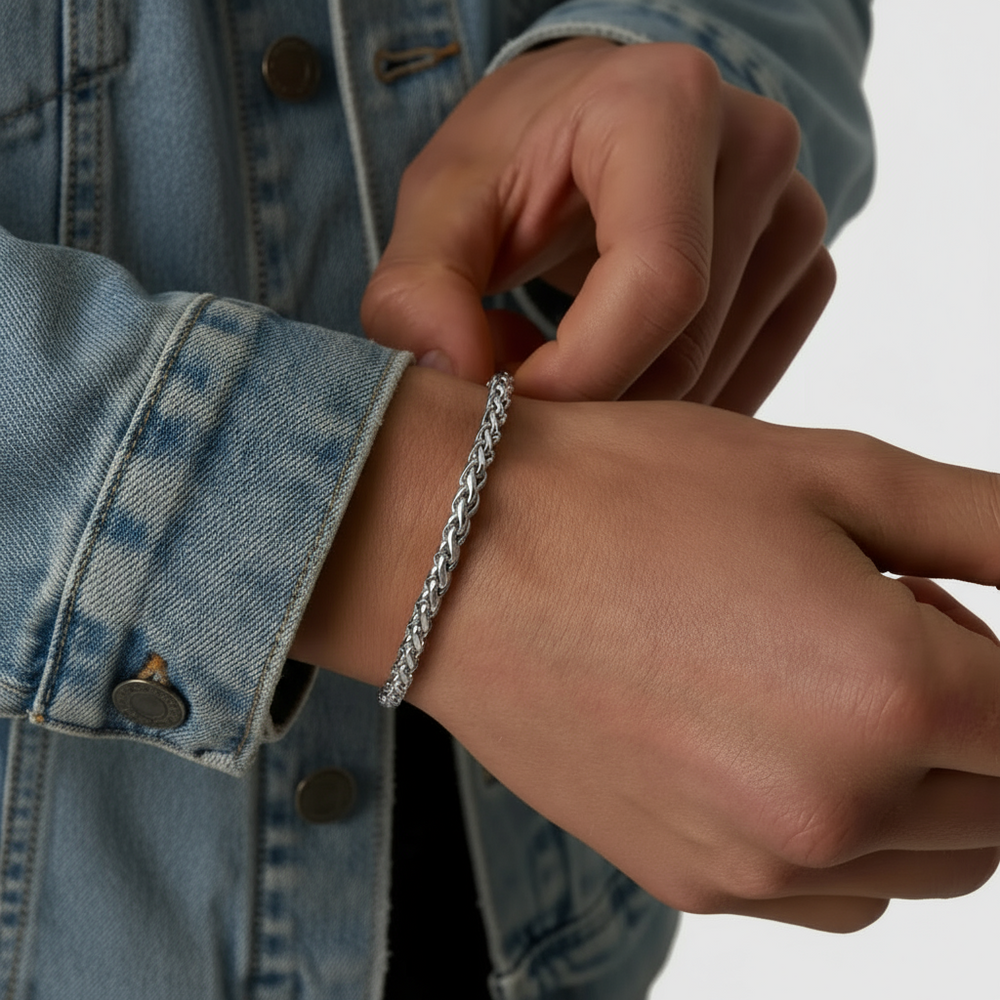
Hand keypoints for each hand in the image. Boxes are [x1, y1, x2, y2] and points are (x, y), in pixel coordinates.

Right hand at [293, 369, 999, 931]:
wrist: (458, 552)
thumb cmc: (627, 495)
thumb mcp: (836, 473)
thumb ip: (996, 527)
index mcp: (889, 695)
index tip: (949, 610)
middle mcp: (832, 808)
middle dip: (983, 722)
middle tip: (893, 621)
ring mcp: (755, 863)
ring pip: (930, 864)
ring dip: (922, 783)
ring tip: (825, 680)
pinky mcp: (691, 882)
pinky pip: (832, 893)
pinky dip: (846, 832)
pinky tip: (770, 738)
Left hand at [361, 39, 833, 412]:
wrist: (586, 125)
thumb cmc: (515, 155)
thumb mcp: (442, 204)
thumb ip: (418, 288)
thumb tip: (453, 375)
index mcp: (668, 107)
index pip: (657, 285)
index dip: (577, 375)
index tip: (504, 402)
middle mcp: (756, 150)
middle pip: (682, 350)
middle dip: (586, 400)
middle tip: (514, 386)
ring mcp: (797, 214)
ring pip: (712, 382)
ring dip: (621, 407)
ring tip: (556, 363)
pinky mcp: (805, 270)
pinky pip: (744, 381)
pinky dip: (671, 405)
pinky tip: (617, 371)